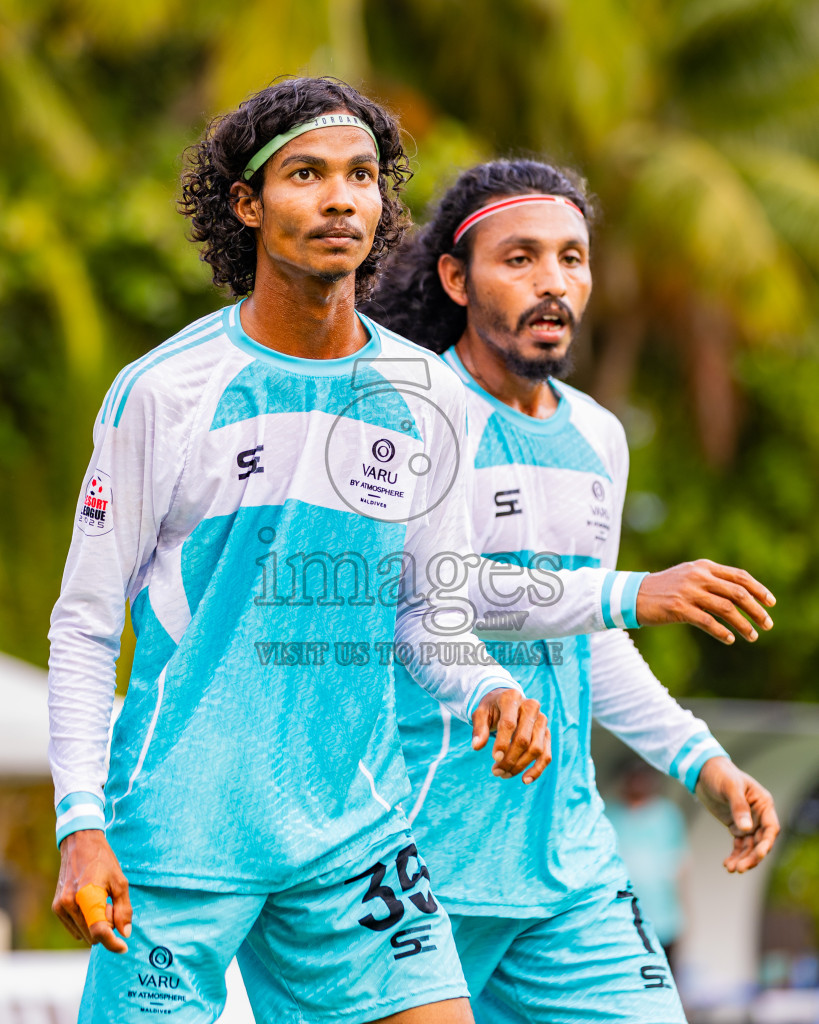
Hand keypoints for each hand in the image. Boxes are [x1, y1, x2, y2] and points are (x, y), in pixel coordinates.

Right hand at [53, 830, 131, 952]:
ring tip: (100, 900)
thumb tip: (125, 933)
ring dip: (96, 924)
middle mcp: (69, 904)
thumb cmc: (103, 860)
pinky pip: (75, 928)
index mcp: (87, 895)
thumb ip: (124, 909)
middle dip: (107, 926)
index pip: (99, 931)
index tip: (124, 946)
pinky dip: (86, 922)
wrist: (80, 843)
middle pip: (93, 934)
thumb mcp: (120, 881)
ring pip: (84, 934)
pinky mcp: (56, 908)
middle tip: (111, 904)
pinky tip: (90, 903)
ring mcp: (60, 907)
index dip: (113, 943)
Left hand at [471, 688, 550, 784]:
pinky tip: (525, 779)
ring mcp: (541, 720)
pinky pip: (546, 754)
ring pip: (536, 749)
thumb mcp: (481, 713)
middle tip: (495, 771)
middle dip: (509, 759)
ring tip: (503, 774)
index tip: (494, 759)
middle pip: (523, 739)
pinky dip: (537, 769)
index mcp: (511, 698)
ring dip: (520, 766)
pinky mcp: (547, 733)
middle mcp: (530, 707)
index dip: (502, 743)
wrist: (508, 702)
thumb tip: (476, 747)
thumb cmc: (492, 709)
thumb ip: (478, 729)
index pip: (509, 724)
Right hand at [636, 559, 774, 643]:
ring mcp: (689, 592)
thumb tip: (741, 594)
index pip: (739, 576)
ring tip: (753, 636)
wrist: (635, 594)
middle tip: (768, 624)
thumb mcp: (689, 576)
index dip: (759, 589)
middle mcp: (698, 576)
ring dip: (744, 624)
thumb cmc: (665, 588)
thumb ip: (711, 580)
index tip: (771, 603)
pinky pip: (708, 622)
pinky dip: (722, 632)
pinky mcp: (679, 608)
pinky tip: (730, 639)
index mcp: (704, 567)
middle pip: (738, 593)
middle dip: (756, 610)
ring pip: (726, 609)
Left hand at [695, 757, 779, 872]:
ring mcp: (747, 822)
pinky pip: (739, 845)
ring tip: (731, 868)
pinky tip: (727, 864)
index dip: (767, 843)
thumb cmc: (720, 774)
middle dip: (752, 856)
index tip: (759, 854)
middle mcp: (758, 815)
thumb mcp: (730, 787)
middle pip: (761, 842)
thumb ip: (739, 807)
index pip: (771, 828)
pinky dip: (735, 855)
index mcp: (763, 803)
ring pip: (750, 846)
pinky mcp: (735, 826)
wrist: (703, 772)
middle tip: (741, 868)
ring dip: (743, 859)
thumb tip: (746, 828)